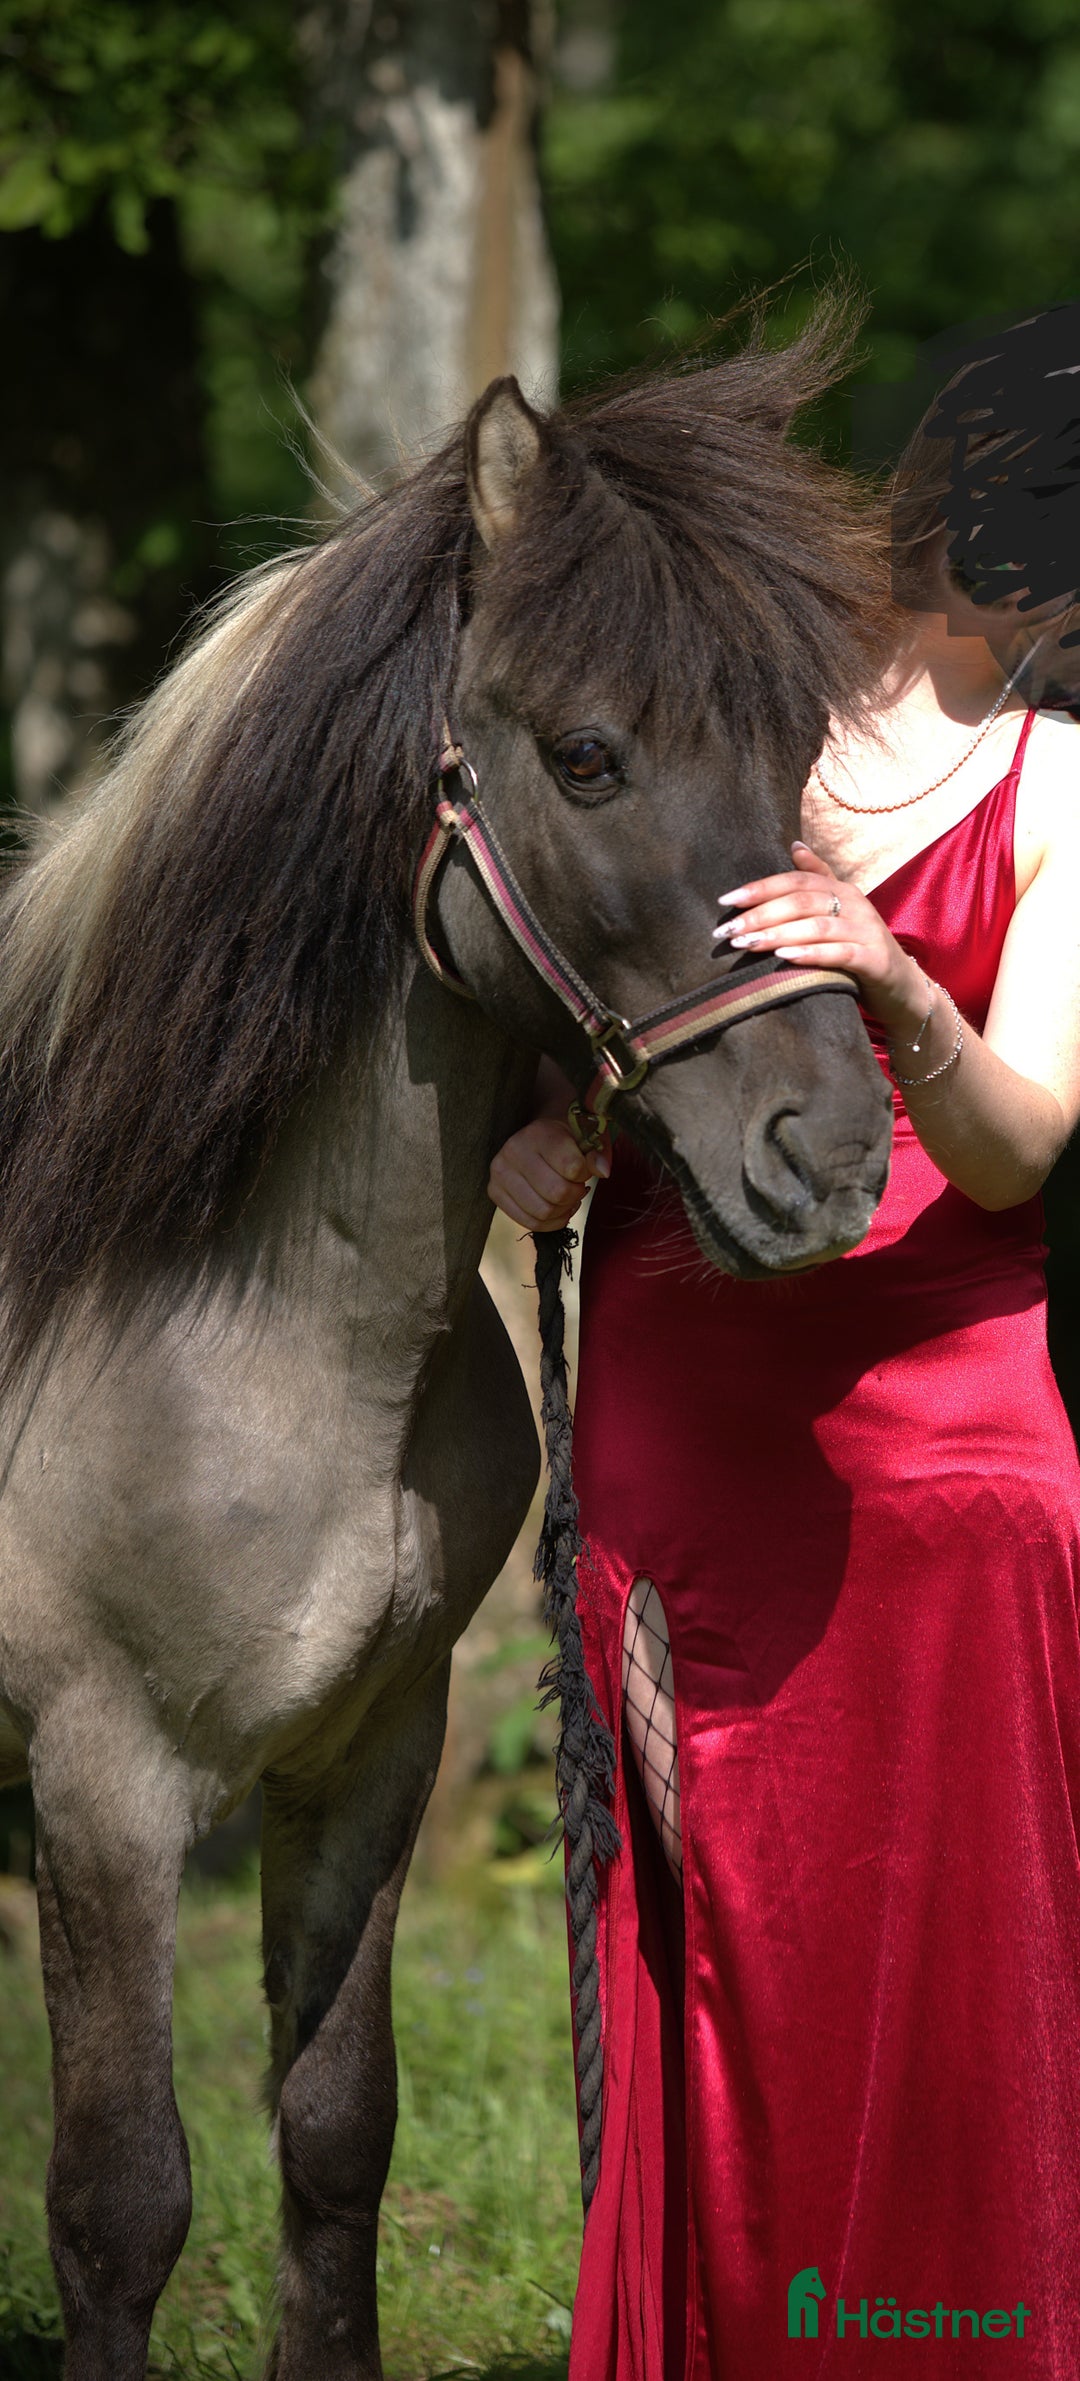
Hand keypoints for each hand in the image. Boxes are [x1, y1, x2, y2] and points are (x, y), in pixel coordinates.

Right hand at [487, 1114, 609, 1230]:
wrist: (537, 1136)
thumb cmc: (567, 1138)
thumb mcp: (589, 1136)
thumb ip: (600, 1151)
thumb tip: (602, 1171)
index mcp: (539, 1132)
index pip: (572, 1167)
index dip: (586, 1173)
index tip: (585, 1168)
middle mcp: (514, 1150)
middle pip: (556, 1193)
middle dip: (575, 1195)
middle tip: (577, 1186)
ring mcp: (500, 1172)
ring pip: (542, 1212)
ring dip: (563, 1211)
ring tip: (567, 1198)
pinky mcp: (494, 1191)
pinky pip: (529, 1222)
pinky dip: (550, 1223)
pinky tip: (557, 1210)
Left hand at [713, 841, 928, 1039]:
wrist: (902, 987)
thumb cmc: (860, 948)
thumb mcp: (840, 911)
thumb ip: (818, 879)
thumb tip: (795, 844)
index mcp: (842, 889)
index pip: (797, 880)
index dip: (761, 888)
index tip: (726, 900)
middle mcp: (856, 904)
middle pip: (802, 902)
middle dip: (760, 914)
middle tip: (728, 931)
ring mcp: (867, 931)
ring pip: (816, 926)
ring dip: (777, 935)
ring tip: (746, 945)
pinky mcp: (874, 960)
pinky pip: (839, 953)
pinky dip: (810, 954)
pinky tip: (784, 958)